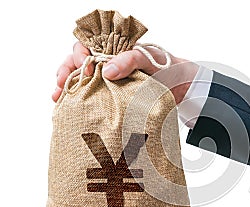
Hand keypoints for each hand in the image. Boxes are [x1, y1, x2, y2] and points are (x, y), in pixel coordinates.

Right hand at [54, 42, 197, 103]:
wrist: (184, 88)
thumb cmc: (168, 67)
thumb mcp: (149, 58)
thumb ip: (129, 59)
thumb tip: (106, 71)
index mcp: (115, 51)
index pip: (88, 47)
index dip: (79, 55)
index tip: (83, 66)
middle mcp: (109, 66)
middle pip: (79, 64)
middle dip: (66, 72)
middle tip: (60, 84)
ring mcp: (111, 84)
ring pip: (82, 82)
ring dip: (67, 88)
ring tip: (57, 98)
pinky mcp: (115, 100)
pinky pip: (93, 99)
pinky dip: (79, 102)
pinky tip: (69, 108)